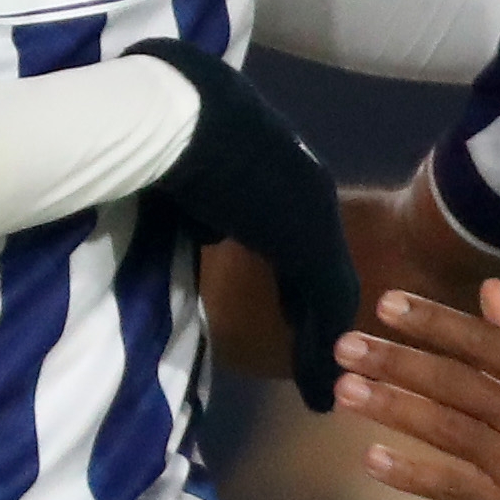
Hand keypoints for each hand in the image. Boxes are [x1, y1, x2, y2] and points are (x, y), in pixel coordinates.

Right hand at [129, 38, 355, 409]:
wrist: (183, 112)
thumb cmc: (168, 131)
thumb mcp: (191, 175)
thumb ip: (202, 203)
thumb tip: (200, 228)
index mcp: (281, 168)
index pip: (298, 237)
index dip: (294, 278)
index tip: (287, 312)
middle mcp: (308, 190)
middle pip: (322, 268)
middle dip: (317, 313)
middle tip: (317, 357)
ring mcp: (315, 215)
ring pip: (331, 293)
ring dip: (326, 342)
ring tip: (323, 386)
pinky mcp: (310, 241)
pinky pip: (324, 308)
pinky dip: (321, 352)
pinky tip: (318, 388)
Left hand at [333, 282, 499, 499]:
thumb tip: (491, 292)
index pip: (483, 341)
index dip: (434, 321)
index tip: (386, 303)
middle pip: (455, 382)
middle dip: (397, 361)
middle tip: (345, 345)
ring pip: (446, 429)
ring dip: (393, 408)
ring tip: (344, 390)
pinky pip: (452, 487)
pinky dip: (412, 473)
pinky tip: (372, 459)